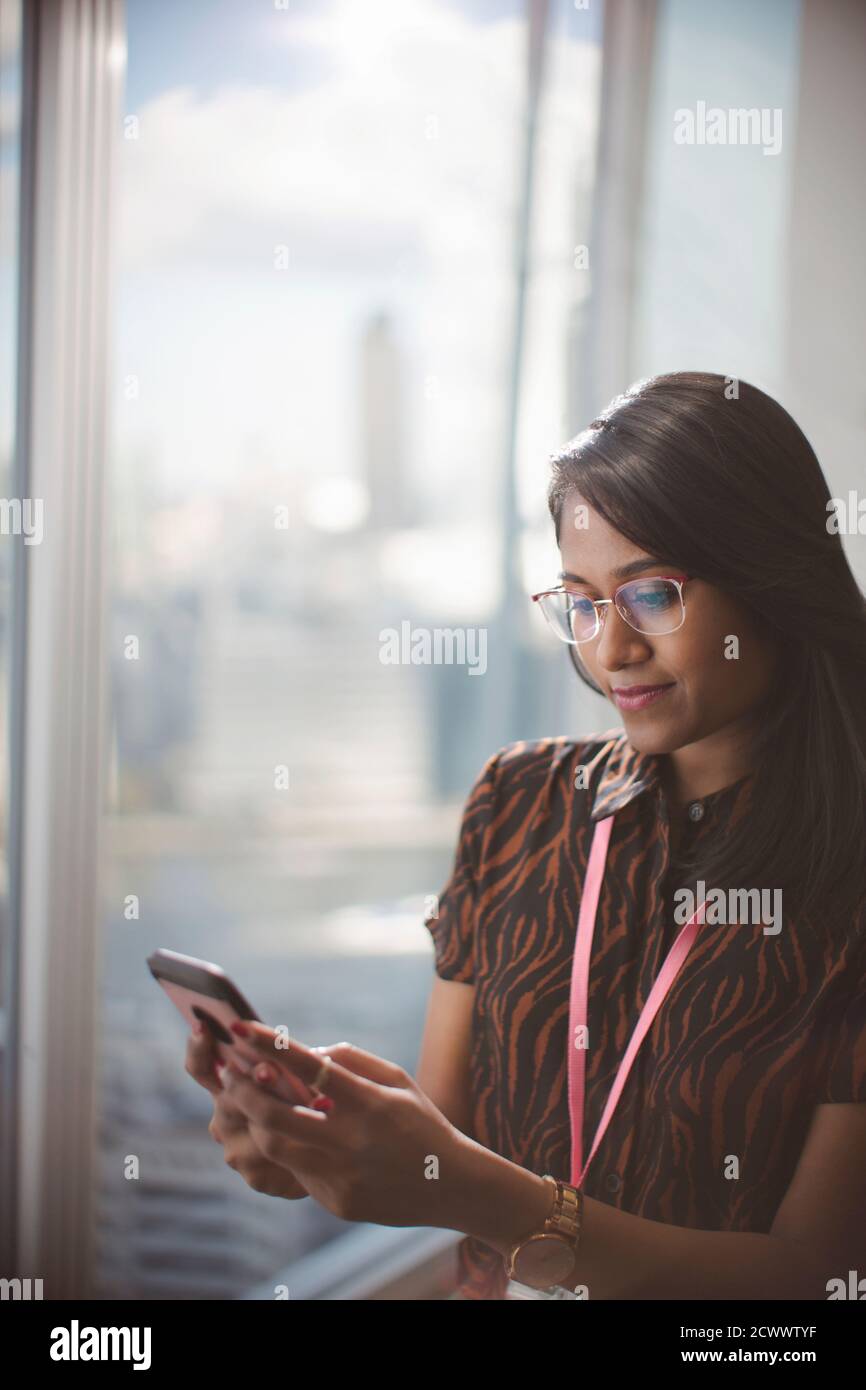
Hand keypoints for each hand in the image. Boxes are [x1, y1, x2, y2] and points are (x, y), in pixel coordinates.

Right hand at [184, 1021, 349, 1198]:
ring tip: (311, 1103)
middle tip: (268, 1071)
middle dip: (250, 1084)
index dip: (199, 1048)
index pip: (201, 1066)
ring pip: (252, 1127)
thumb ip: (280, 1064)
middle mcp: (225, 1118)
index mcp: (229, 1086)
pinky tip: (315, 1136)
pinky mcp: (259, 1177)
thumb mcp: (299, 1072)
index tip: (203, 1027)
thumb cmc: (313, 1098)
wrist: (337, 1151)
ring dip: (277, 1113)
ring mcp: (237, 1151)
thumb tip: (268, 1068)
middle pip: (228, 1098)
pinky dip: (293, 1144)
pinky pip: (271, 1157)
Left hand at [219, 1021, 469, 1227]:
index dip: (271, 1046)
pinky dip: (289, 1149)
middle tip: (229, 1072)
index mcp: (369, 1104)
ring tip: (247, 1101)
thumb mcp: (396, 1079)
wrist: (449, 1185)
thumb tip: (307, 1053)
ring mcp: (341, 1176)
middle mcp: (352, 1142)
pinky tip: (287, 1134)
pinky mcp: (335, 1202)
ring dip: (256, 1120)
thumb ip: (350, 1059)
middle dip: (244, 1090)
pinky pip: (298, 1171)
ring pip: (276, 1147)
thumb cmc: (421, 1122)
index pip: (309, 1068)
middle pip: (277, 1116)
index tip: (241, 1028)